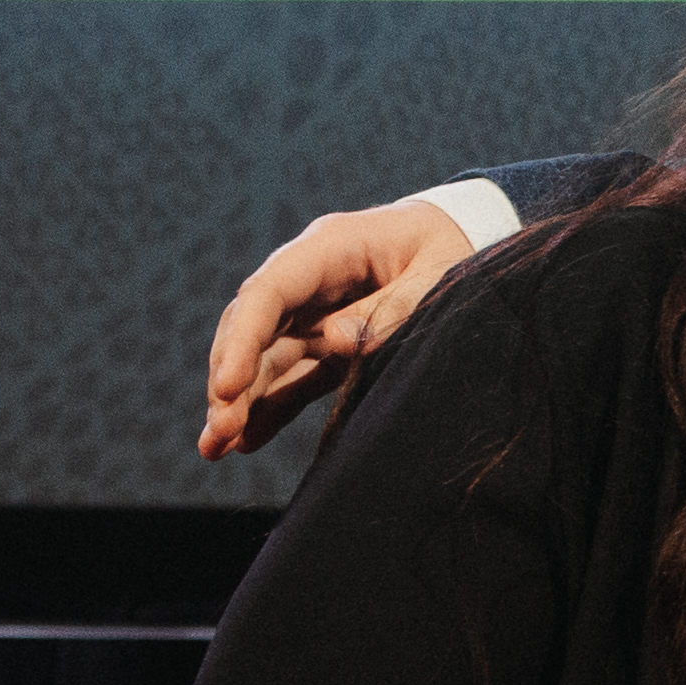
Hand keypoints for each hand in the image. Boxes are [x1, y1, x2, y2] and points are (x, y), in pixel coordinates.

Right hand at [201, 200, 479, 457]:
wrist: (468, 237)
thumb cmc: (453, 248)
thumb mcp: (440, 273)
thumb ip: (394, 307)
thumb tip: (337, 340)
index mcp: (330, 248)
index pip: (269, 292)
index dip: (242, 340)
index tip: (227, 388)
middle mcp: (311, 281)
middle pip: (256, 328)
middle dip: (233, 380)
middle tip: (220, 431)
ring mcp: (317, 314)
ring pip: (265, 359)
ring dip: (241, 402)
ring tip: (216, 448)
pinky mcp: (330, 345)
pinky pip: (293, 378)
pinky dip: (271, 408)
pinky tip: (246, 443)